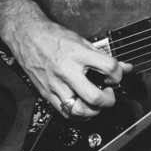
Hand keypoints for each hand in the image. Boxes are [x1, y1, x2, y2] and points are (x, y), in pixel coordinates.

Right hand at [0, 0, 131, 118]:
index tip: (115, 76)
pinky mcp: (47, 94)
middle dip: (108, 100)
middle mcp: (66, 71)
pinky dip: (79, 114)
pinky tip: (83, 107)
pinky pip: (66, 113)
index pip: (108, 68)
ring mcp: (55, 85)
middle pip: (95, 97)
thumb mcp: (81, 42)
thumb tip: (124, 67)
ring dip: (93, 111)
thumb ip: (103, 57)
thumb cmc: (52, 37)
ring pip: (80, 110)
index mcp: (77, 54)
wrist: (26, 36)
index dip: (118, 75)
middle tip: (108, 94)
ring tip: (96, 103)